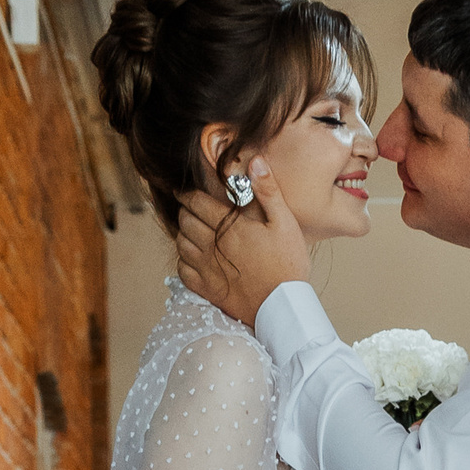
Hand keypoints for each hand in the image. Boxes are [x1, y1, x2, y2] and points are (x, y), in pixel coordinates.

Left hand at [177, 157, 308, 328]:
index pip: (196, 203)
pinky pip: (182, 270)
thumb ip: (268, 191)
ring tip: (191, 230)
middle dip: (185, 211)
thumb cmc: (288, 264)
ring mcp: (206, 269)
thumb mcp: (285, 223)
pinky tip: (192, 257)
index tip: (183, 191)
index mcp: (229, 227)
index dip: (187, 194)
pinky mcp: (207, 288)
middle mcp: (212, 246)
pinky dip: (183, 260)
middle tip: (190, 209)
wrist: (282, 307)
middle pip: (185, 221)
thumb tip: (254, 162)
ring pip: (181, 243)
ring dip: (183, 234)